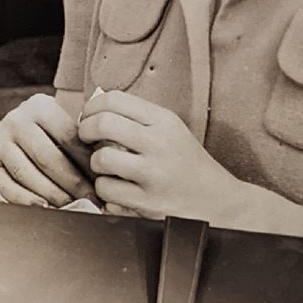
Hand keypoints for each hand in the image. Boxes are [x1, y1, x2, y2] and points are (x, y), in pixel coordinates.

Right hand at [0, 93, 94, 207]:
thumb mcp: (67, 127)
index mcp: (40, 106)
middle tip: (90, 201)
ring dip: (52, 195)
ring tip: (71, 207)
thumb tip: (107, 172)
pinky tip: (43, 208)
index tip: (102, 184)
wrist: (19, 130)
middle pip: (48, 158)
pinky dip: (25, 199)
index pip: (68, 138)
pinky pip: (5, 185)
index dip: (87, 164)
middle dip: (73, 184)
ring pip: (27, 173)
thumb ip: (84, 143)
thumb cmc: (53, 133)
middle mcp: (16, 120)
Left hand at [77, 91, 245, 220]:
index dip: (92, 107)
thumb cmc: (188, 164)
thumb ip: (138, 118)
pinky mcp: (147, 202)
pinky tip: (117, 187)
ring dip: (97, 163)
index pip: (115, 100)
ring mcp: (153, 173)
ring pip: (101, 159)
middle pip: (102, 124)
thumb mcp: (171, 130)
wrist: (217, 201)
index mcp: (164, 121)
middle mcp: (159, 143)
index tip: (88, 116)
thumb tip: (95, 110)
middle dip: (85, 130)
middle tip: (86, 138)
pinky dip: (105, 189)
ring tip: (107, 166)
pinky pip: (107, 190)